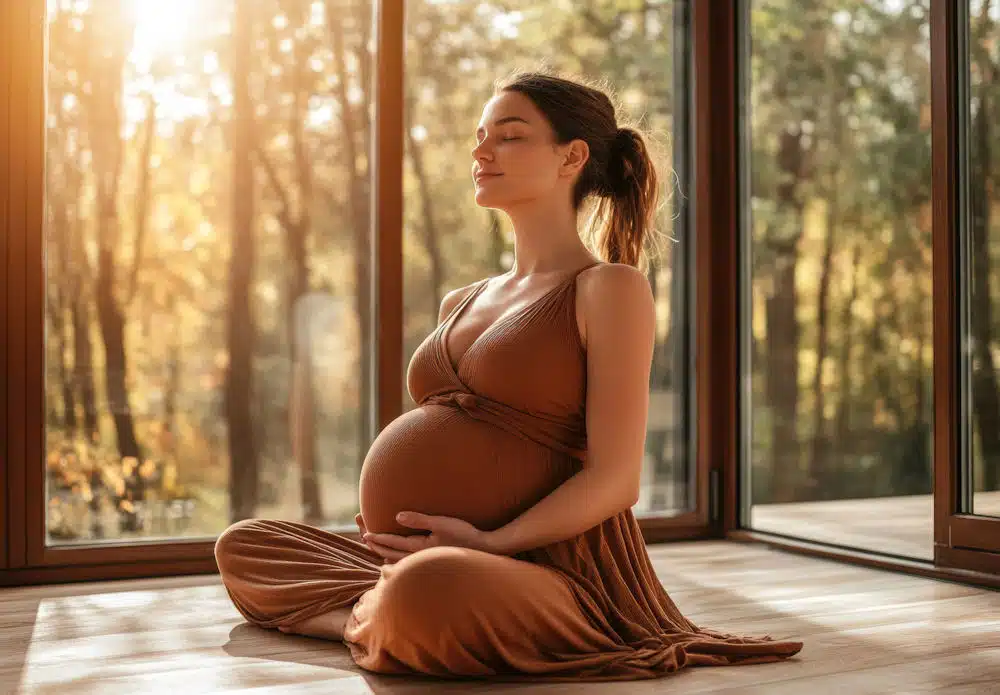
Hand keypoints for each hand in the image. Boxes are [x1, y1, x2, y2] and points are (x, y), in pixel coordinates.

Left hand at [360, 512, 498, 563]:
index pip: (393, 543)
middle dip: (377, 545)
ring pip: (398, 560)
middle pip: (391, 553)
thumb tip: (397, 517)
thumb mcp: (441, 523)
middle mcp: (419, 558)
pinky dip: (396, 558)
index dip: (378, 538)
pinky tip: (395, 556)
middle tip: (364, 537)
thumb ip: (419, 519)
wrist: (484, 550)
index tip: (366, 534)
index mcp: (419, 548)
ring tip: (376, 546)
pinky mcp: (431, 561)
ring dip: (385, 552)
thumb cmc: (464, 534)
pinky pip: (407, 562)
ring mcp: (425, 562)